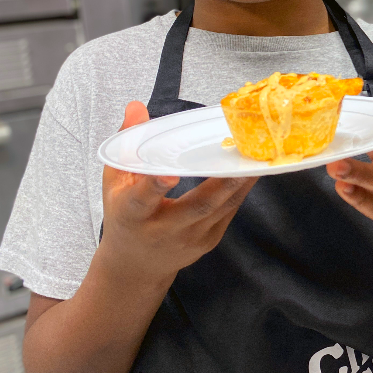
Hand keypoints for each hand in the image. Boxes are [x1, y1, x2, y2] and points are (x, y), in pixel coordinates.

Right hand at [99, 102, 258, 284]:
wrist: (136, 267)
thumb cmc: (125, 218)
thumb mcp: (115, 184)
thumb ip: (126, 146)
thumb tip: (136, 106)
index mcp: (132, 215)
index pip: (142, 200)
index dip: (154, 186)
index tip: (169, 173)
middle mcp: (163, 230)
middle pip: (196, 207)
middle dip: (221, 183)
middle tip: (240, 157)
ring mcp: (190, 238)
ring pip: (221, 209)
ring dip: (241, 183)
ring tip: (257, 158)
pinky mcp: (209, 240)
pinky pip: (229, 212)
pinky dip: (241, 190)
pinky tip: (252, 171)